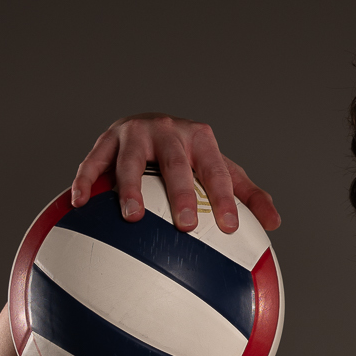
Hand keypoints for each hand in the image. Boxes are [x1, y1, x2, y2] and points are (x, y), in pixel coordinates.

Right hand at [70, 114, 280, 235]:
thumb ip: (247, 195)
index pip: (216, 170)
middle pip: (175, 162)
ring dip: (130, 188)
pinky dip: (86, 180)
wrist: (149, 127)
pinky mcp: (106, 140)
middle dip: (180, 192)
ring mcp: (134, 133)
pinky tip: (80, 203)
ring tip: (132, 217)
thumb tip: (275, 223)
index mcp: (200, 139)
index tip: (229, 228)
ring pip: (130, 160)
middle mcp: (168, 130)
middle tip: (185, 226)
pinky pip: (93, 162)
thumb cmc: (190, 158)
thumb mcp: (219, 170)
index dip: (223, 197)